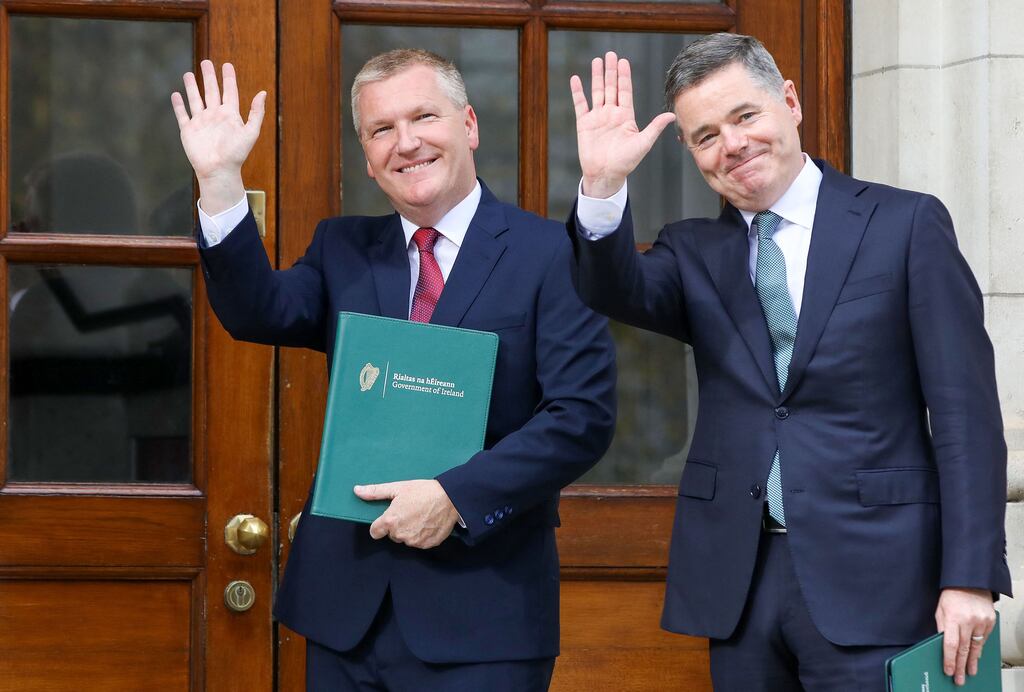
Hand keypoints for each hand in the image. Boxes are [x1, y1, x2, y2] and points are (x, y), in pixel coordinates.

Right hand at [170, 60, 266, 213]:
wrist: (219, 171)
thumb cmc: (236, 154)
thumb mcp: (250, 132)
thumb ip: (256, 113)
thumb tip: (263, 93)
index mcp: (230, 115)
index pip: (229, 92)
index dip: (228, 78)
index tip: (227, 65)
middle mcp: (215, 116)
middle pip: (211, 91)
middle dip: (209, 77)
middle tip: (206, 62)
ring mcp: (201, 123)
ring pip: (195, 100)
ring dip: (192, 87)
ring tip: (189, 74)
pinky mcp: (188, 131)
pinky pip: (182, 115)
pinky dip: (178, 105)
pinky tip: (176, 95)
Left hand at [355, 479, 459, 548]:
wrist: (450, 498)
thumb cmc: (423, 491)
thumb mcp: (398, 487)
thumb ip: (375, 492)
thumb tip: (356, 490)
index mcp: (390, 521)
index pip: (375, 532)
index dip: (380, 524)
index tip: (388, 518)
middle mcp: (400, 535)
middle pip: (392, 535)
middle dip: (397, 526)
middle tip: (409, 511)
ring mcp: (414, 541)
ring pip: (406, 539)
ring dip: (409, 531)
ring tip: (420, 516)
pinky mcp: (427, 545)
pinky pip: (419, 542)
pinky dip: (421, 535)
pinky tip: (428, 523)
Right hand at [569, 51, 676, 198]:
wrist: (605, 174)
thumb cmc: (625, 162)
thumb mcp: (643, 143)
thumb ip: (654, 127)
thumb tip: (671, 115)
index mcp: (625, 117)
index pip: (625, 91)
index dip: (624, 76)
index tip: (623, 61)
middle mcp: (611, 114)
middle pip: (611, 87)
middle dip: (611, 71)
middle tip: (611, 54)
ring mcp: (597, 118)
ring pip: (597, 92)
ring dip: (596, 76)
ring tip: (597, 61)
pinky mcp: (584, 124)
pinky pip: (580, 104)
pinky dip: (577, 92)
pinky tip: (576, 79)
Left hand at [935, 587, 995, 685]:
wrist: (971, 581)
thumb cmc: (952, 594)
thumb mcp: (940, 609)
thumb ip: (941, 627)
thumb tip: (941, 645)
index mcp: (953, 618)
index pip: (950, 644)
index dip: (949, 660)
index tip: (948, 670)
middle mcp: (969, 621)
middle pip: (964, 649)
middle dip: (960, 666)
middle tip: (959, 679)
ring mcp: (982, 622)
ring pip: (976, 647)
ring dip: (972, 661)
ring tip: (969, 672)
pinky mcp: (990, 621)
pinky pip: (984, 639)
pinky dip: (979, 648)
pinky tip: (976, 656)